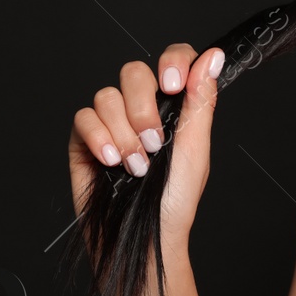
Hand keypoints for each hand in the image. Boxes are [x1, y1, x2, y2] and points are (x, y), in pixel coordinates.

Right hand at [68, 44, 225, 245]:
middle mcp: (142, 109)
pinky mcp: (84, 140)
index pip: (173, 60)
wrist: (144, 238)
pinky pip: (83, 117)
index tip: (172, 84)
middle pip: (134, 72)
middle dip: (142, 106)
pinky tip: (111, 162)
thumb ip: (201, 100)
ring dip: (124, 133)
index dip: (172, 61)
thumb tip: (213, 56)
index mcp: (174, 106)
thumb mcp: (196, 148)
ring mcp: (112, 123)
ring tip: (136, 165)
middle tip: (154, 141)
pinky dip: (99, 138)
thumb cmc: (175, 200)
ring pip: (107, 96)